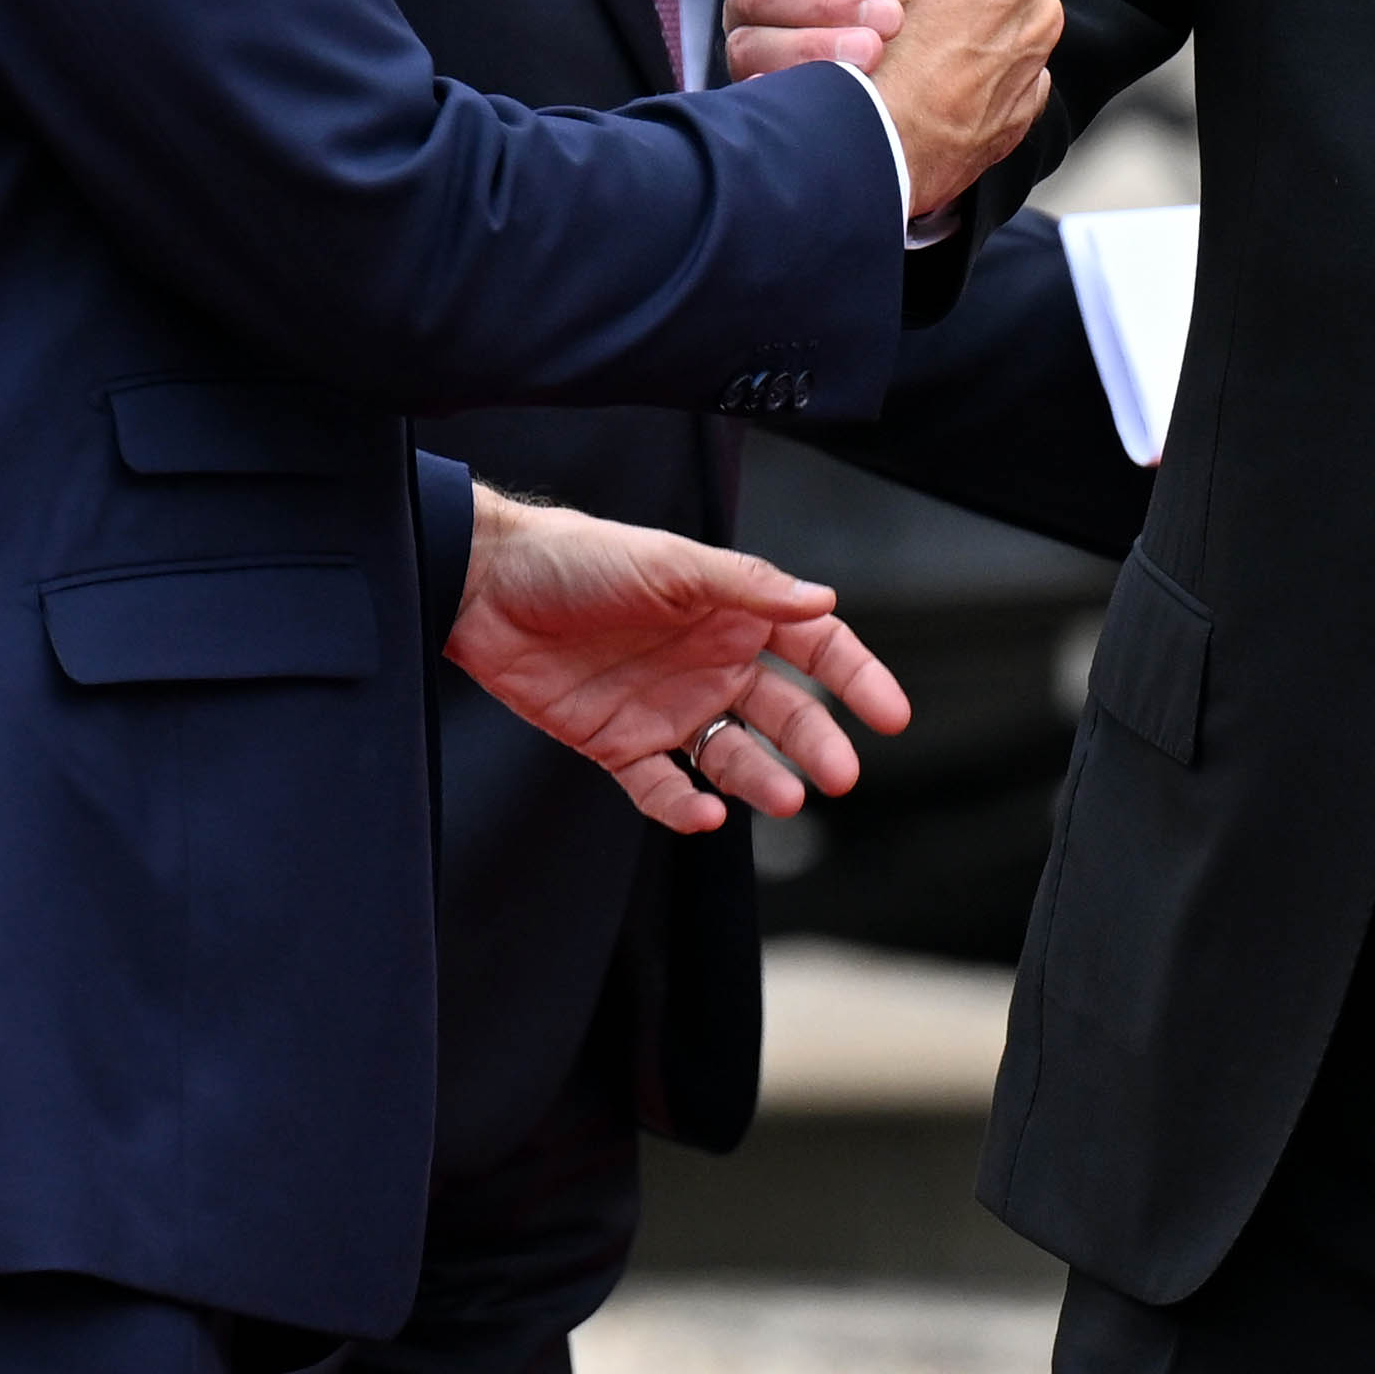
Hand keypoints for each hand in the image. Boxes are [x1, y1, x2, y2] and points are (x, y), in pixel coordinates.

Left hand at [450, 485, 911, 836]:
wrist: (483, 586)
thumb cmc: (578, 557)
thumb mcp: (671, 564)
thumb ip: (747, 588)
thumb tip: (825, 600)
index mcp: (732, 614)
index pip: (816, 649)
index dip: (858, 679)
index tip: (891, 716)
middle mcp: (710, 663)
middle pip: (785, 713)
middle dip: (818, 745)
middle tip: (841, 776)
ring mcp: (666, 708)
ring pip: (732, 757)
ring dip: (761, 780)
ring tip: (785, 800)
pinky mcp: (617, 744)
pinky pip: (661, 788)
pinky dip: (684, 807)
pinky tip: (704, 816)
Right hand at [724, 0, 945, 79]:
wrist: (925, 66)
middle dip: (829, 2)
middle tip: (892, 18)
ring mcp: (751, 43)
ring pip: (748, 44)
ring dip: (813, 47)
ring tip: (873, 53)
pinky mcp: (758, 91)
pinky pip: (755, 94)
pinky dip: (792, 89)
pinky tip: (834, 92)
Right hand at [870, 0, 1060, 215]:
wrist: (861, 160)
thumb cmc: (852, 48)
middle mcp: (1038, 9)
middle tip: (883, 11)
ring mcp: (1032, 70)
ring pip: (981, 24)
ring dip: (943, 30)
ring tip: (889, 53)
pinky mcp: (1015, 122)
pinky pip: (990, 80)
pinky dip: (956, 81)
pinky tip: (912, 90)